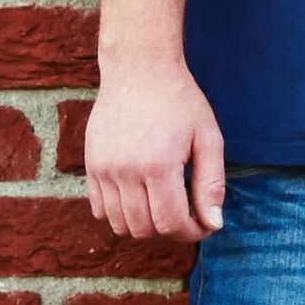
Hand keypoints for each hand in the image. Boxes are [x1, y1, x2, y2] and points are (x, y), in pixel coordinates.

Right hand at [86, 57, 226, 240]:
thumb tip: (213, 224)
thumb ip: (212, 184)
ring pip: (119, 225)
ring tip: (165, 207)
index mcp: (158, 165)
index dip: (192, 232)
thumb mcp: (209, 138)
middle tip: (189, 216)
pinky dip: (120, 215)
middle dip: (171, 231)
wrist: (138, 71)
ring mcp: (103, 170)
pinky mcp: (90, 166)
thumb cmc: (180, 102)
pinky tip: (141, 198)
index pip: (171, 223)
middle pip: (145, 230)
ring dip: (145, 226)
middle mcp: (125, 171)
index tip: (205, 225)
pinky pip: (99, 210)